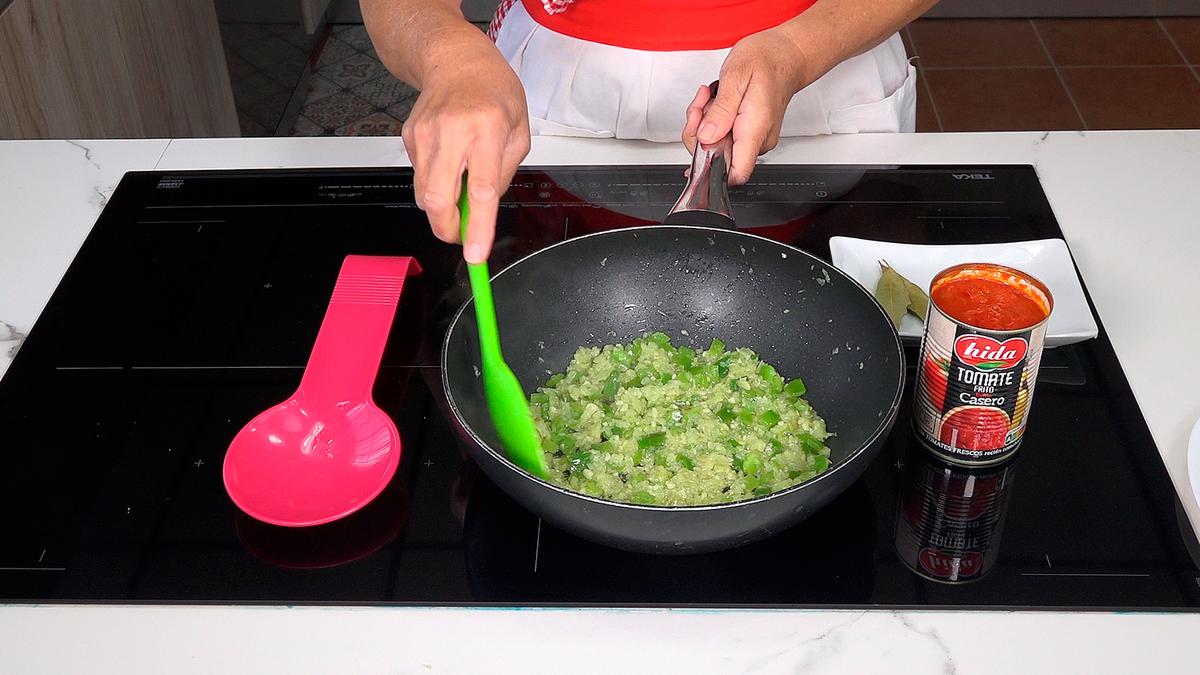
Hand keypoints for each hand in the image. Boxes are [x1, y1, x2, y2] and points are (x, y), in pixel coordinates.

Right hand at [402, 40, 528, 262]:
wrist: (456, 60)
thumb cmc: (493, 92)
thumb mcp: (519, 131)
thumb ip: (503, 174)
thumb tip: (484, 211)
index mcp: (487, 128)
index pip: (480, 189)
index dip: (478, 227)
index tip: (475, 253)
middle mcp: (452, 131)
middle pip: (438, 199)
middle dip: (447, 229)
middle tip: (461, 235)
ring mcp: (425, 134)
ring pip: (423, 194)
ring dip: (441, 208)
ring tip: (460, 192)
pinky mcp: (409, 137)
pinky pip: (420, 176)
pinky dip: (434, 182)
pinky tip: (449, 162)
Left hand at [682, 26, 810, 184]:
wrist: (786, 53)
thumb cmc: (767, 60)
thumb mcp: (736, 76)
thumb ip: (721, 110)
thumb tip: (706, 137)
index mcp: (755, 129)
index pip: (737, 173)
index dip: (712, 170)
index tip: (699, 147)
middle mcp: (757, 140)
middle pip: (718, 159)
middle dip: (699, 134)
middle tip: (700, 106)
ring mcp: (753, 138)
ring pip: (717, 146)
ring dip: (704, 124)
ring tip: (709, 98)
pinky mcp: (748, 134)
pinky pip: (722, 137)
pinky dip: (711, 121)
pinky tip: (714, 103)